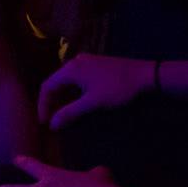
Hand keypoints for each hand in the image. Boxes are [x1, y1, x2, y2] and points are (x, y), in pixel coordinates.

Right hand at [37, 54, 153, 130]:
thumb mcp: (93, 103)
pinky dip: (73, 91)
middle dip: (52, 102)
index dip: (42, 105)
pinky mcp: (96, 64)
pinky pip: (77, 78)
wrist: (145, 75)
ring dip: (63, 97)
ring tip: (63, 113)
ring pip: (67, 80)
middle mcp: (74, 62)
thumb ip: (70, 113)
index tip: (44, 122)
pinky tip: (78, 101)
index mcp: (70, 69)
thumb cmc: (117, 88)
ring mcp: (86, 61)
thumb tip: (52, 125)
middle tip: (52, 119)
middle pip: (55, 82)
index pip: (47, 87)